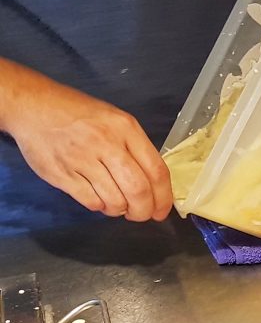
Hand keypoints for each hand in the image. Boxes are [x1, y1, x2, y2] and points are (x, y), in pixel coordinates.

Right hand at [0, 62, 171, 221]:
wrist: (34, 106)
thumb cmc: (79, 113)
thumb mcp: (115, 120)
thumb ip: (134, 147)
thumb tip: (152, 183)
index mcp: (126, 128)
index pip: (156, 170)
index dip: (164, 197)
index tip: (162, 210)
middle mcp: (107, 144)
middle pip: (138, 190)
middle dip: (144, 210)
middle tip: (142, 215)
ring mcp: (82, 160)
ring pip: (115, 200)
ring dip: (121, 210)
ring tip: (119, 206)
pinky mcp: (61, 174)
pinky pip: (91, 201)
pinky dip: (100, 206)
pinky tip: (100, 199)